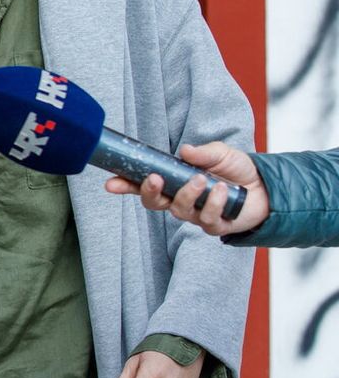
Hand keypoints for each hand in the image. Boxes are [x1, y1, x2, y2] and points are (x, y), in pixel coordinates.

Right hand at [104, 141, 269, 235]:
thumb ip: (202, 152)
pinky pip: (206, 219)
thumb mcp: (220, 153)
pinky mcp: (215, 226)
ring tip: (203, 179)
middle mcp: (180, 201)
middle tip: (155, 178)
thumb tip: (185, 151)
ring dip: (188, 193)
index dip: (125, 185)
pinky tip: (221, 190)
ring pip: (179, 211)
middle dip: (149, 192)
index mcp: (175, 182)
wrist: (266, 187)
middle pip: (153, 204)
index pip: (144, 185)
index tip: (111, 182)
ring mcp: (196, 215)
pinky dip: (213, 203)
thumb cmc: (237, 170)